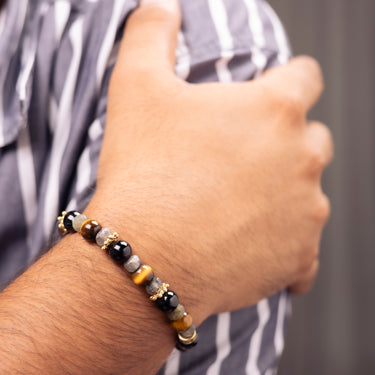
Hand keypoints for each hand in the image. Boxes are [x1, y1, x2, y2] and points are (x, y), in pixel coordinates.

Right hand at [88, 0, 332, 317]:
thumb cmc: (144, 173)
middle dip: (284, 145)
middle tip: (240, 162)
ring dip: (283, 196)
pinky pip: (305, 251)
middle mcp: (303, 157)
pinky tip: (256, 249)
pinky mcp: (298, 258)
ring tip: (238, 208)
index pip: (305, 77)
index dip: (287, 84)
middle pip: (310, 139)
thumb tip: (161, 5)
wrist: (146, 255)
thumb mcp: (136, 88)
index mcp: (275, 109)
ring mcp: (307, 212)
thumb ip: (151, 34)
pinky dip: (286, 249)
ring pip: (309, 194)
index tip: (266, 100)